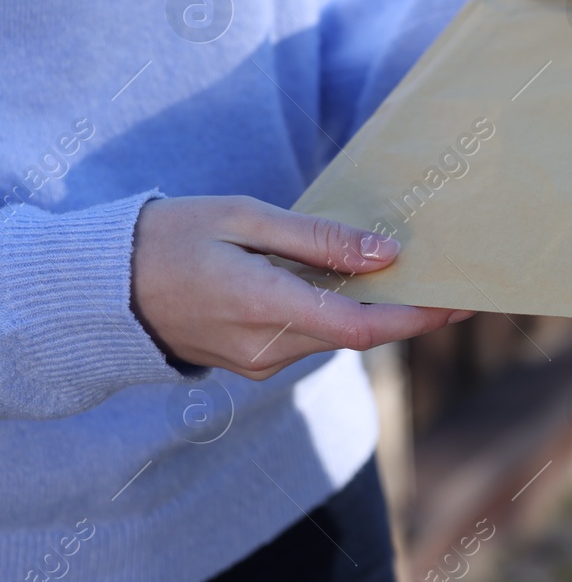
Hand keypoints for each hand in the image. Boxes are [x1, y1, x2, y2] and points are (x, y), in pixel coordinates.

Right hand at [130, 196, 473, 379]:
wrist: (100, 285)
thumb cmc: (170, 237)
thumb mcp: (244, 218)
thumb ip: (318, 241)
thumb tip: (387, 255)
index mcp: (265, 308)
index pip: (363, 328)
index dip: (418, 318)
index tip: (461, 301)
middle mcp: (266, 349)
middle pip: (358, 334)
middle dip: (406, 309)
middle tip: (452, 276)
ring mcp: (257, 363)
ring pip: (336, 337)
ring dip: (371, 309)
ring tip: (406, 270)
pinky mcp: (252, 362)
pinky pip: (310, 338)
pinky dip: (337, 314)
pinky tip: (349, 282)